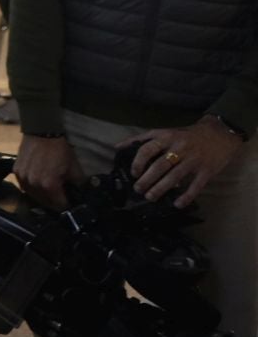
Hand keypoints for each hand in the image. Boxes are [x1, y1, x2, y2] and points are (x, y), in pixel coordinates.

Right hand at [14, 134, 85, 210]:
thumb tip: (81, 194)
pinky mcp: (16, 172)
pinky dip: (32, 187)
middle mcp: (34, 185)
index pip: (60, 206)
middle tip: (61, 196)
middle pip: (45, 202)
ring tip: (49, 190)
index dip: (67, 205)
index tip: (71, 203)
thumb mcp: (75, 168)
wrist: (42, 133)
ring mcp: (23, 179)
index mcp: (49, 185)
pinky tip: (38, 182)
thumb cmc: (60, 150)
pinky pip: (25, 186)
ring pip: (33, 195)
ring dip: (42, 196)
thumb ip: (78, 185)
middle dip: (54, 201)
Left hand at [122, 120, 244, 207]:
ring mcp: (194, 160)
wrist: (220, 134)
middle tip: (138, 189)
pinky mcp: (207, 170)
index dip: (138, 162)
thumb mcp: (165, 132)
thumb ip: (142, 139)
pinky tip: (178, 204)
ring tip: (150, 197)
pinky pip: (196, 186)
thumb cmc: (187, 135)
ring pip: (175, 176)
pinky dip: (186, 196)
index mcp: (167, 137)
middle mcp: (179, 148)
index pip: (147, 149)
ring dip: (161, 188)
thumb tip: (117, 146)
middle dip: (147, 179)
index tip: (133, 173)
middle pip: (160, 166)